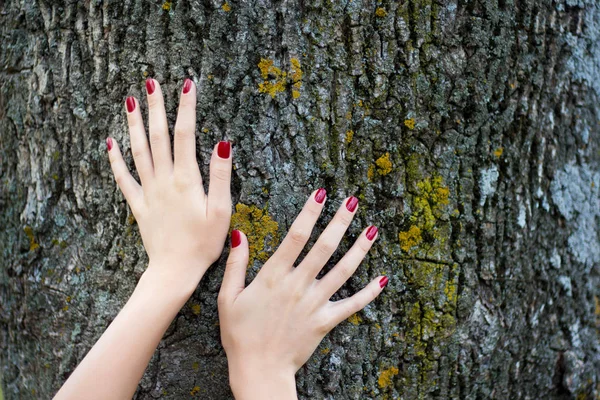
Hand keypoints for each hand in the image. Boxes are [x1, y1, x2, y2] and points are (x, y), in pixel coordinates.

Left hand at [55, 78, 232, 399]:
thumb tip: (222, 144)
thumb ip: (220, 176)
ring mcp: (148, 192)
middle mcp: (164, 181)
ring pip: (139, 152)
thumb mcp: (221, 211)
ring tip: (130, 101)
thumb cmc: (204, 244)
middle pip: (158, 137)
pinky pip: (124, 179)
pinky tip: (109, 143)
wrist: (175, 271)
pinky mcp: (139, 206)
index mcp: (186, 180)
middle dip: (156, 108)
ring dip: (134, 125)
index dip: (186, 108)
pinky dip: (115, 160)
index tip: (187, 85)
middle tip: (151, 83)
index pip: (185, 135)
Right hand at [218, 190, 386, 398]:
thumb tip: (240, 234)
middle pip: (324, 247)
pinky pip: (352, 305)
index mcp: (273, 276)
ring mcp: (314, 303)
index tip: (321, 193)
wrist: (259, 369)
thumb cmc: (239, 334)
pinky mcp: (325, 321)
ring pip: (342, 271)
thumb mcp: (228, 297)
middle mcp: (297, 285)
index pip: (296, 236)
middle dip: (340, 221)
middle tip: (353, 200)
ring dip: (359, 249)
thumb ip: (236, 264)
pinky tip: (383, 279)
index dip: (310, 212)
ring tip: (373, 230)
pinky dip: (369, 293)